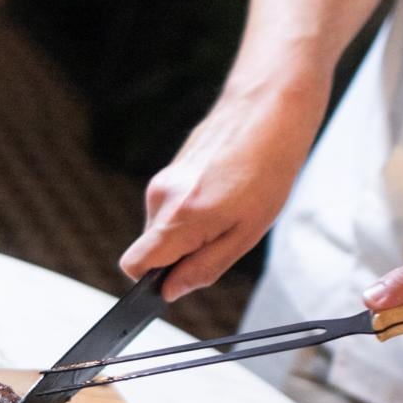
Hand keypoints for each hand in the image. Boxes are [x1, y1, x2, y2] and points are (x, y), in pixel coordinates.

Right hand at [120, 74, 328, 301]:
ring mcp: (162, 180)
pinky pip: (171, 206)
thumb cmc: (267, 171)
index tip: (178, 277)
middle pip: (151, 247)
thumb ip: (203, 267)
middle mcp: (160, 197)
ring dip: (189, 231)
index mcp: (178, 218)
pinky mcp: (169, 170)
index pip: (133, 265)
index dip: (151, 281)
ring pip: (163, 226)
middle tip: (223, 235)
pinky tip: (224, 193)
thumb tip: (170, 291)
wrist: (269, 111)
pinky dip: (192, 210)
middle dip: (179, 254)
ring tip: (230, 209)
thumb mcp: (245, 234)